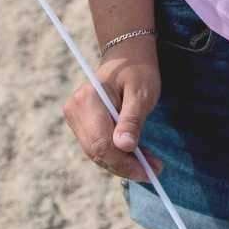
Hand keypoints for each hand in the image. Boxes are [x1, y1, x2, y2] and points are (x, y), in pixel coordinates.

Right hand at [62, 44, 165, 181]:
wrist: (128, 56)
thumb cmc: (138, 70)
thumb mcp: (142, 92)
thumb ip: (132, 119)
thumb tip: (124, 147)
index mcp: (88, 99)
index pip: (102, 143)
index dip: (124, 163)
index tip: (149, 171)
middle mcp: (75, 109)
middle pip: (97, 151)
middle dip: (125, 166)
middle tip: (154, 170)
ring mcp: (75, 117)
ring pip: (97, 153)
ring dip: (122, 162)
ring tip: (149, 164)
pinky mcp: (82, 124)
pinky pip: (97, 146)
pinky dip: (117, 154)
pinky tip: (136, 155)